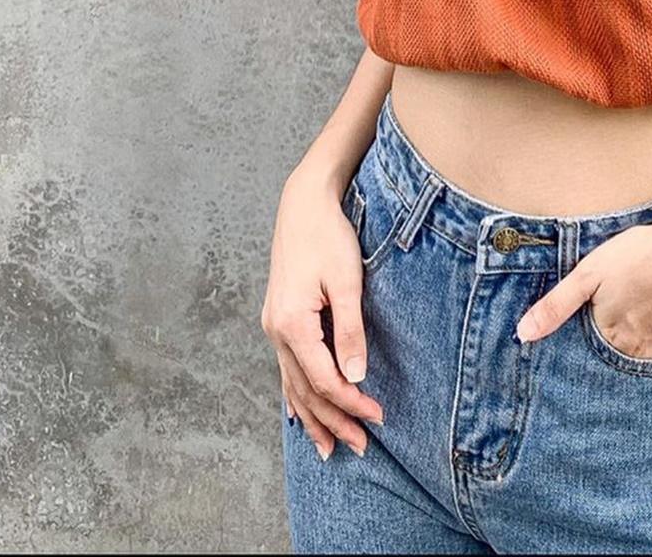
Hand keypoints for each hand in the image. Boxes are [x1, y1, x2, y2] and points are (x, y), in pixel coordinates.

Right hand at [259, 165, 385, 460]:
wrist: (303, 202)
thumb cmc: (328, 235)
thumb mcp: (345, 280)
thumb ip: (350, 330)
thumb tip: (356, 376)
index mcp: (291, 323)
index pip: (324, 379)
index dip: (351, 403)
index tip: (378, 417)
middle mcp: (275, 330)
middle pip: (305, 390)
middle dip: (333, 421)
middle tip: (360, 448)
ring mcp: (273, 326)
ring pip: (292, 384)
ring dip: (312, 417)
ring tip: (329, 448)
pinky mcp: (278, 318)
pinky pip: (285, 369)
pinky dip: (295, 395)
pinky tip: (299, 415)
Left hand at [514, 200, 651, 359]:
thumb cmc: (641, 255)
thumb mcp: (589, 273)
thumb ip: (555, 306)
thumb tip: (522, 335)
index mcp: (607, 336)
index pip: (587, 349)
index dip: (588, 332)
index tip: (594, 318)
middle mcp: (634, 352)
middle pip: (614, 357)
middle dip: (611, 346)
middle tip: (620, 315)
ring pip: (641, 360)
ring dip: (636, 348)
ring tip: (639, 319)